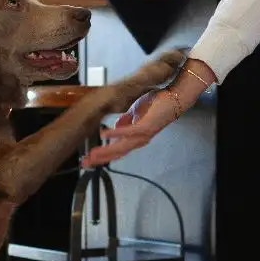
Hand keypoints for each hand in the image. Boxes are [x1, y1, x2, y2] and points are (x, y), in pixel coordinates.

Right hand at [81, 57, 213, 167]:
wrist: (174, 98)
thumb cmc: (157, 103)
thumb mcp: (136, 111)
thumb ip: (126, 121)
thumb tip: (115, 128)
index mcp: (136, 137)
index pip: (117, 149)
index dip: (102, 155)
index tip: (88, 160)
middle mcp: (139, 140)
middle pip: (117, 153)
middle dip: (100, 158)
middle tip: (85, 163)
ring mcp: (143, 135)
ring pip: (121, 147)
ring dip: (105, 151)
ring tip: (91, 154)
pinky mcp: (146, 126)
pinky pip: (129, 132)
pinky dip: (116, 134)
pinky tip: (104, 134)